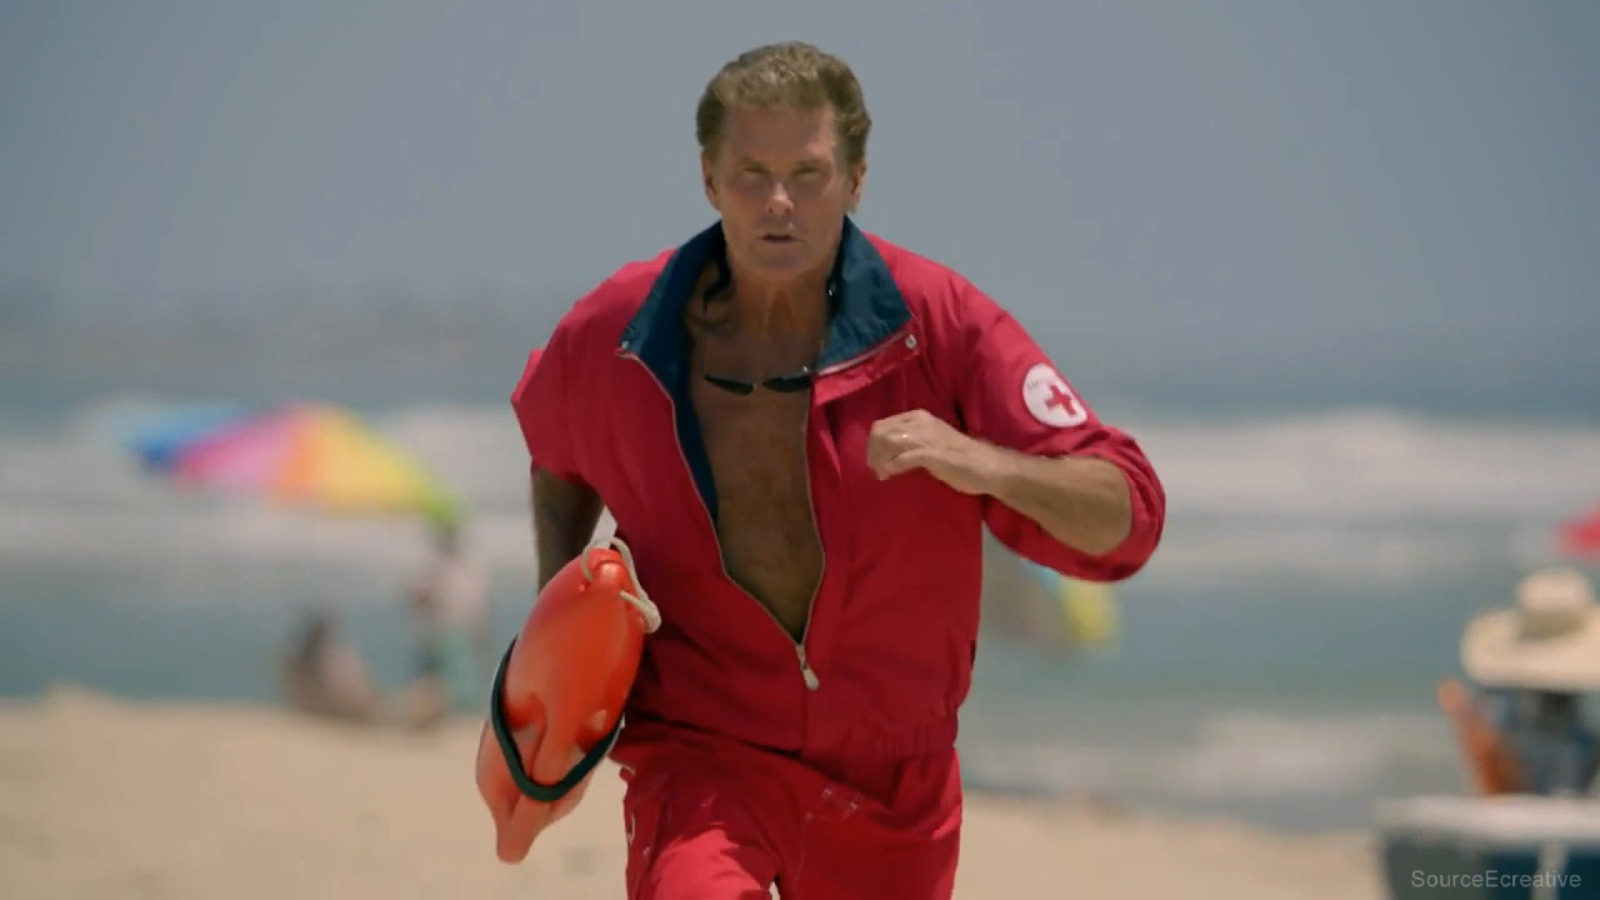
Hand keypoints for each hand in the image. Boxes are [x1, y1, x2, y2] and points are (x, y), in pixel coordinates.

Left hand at [866, 410, 1010, 495]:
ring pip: (889, 442)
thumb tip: (887, 453)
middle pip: (881, 433)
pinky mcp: (932, 454)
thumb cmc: (959, 456)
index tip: (876, 462)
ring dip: (881, 460)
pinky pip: (904, 457)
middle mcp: (920, 422)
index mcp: (918, 417)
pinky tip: (892, 473)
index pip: (882, 425)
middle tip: (877, 470)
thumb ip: (911, 441)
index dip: (873, 444)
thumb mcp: (931, 440)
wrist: (987, 465)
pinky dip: (894, 465)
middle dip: (874, 453)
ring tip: (883, 474)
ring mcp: (926, 437)